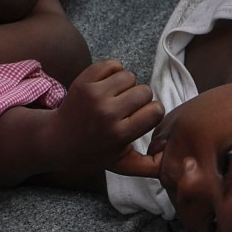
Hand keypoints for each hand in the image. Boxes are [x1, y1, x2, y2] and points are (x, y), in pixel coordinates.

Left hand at [49, 60, 164, 175]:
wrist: (59, 139)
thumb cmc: (96, 151)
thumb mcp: (123, 164)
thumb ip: (149, 166)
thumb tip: (172, 162)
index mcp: (120, 134)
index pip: (155, 111)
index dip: (152, 112)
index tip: (141, 118)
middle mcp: (107, 114)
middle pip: (144, 91)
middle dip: (140, 98)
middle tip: (126, 109)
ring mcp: (94, 95)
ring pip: (129, 76)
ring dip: (126, 85)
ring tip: (116, 97)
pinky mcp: (83, 81)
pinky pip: (112, 64)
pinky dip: (113, 72)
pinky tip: (107, 86)